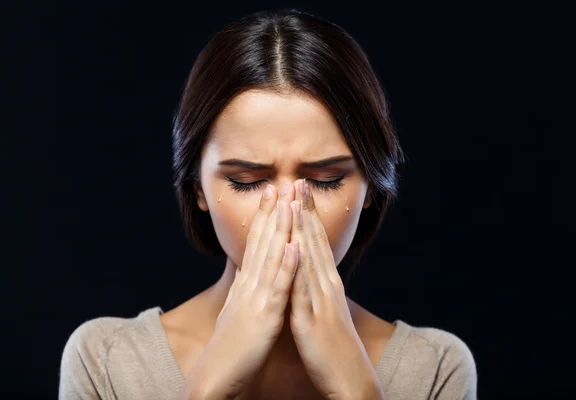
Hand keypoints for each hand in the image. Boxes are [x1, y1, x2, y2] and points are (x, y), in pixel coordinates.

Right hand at [186, 183, 298, 399]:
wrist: (216, 374)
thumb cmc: (230, 345)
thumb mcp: (236, 309)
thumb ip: (243, 287)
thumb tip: (247, 268)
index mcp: (246, 283)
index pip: (256, 243)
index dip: (264, 217)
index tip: (272, 193)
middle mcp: (249, 284)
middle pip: (262, 242)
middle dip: (272, 212)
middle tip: (279, 182)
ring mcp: (256, 298)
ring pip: (270, 257)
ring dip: (280, 228)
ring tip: (288, 202)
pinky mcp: (265, 315)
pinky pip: (278, 287)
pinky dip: (286, 265)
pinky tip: (294, 245)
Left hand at [287, 179, 384, 399]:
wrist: (350, 378)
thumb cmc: (333, 346)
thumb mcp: (323, 309)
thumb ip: (314, 288)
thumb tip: (305, 269)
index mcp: (326, 282)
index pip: (314, 242)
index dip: (306, 215)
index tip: (298, 190)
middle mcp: (327, 285)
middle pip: (314, 242)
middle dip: (305, 210)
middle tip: (298, 180)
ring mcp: (321, 300)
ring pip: (310, 258)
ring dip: (302, 229)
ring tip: (294, 202)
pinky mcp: (313, 319)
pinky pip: (304, 289)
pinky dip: (299, 267)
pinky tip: (294, 249)